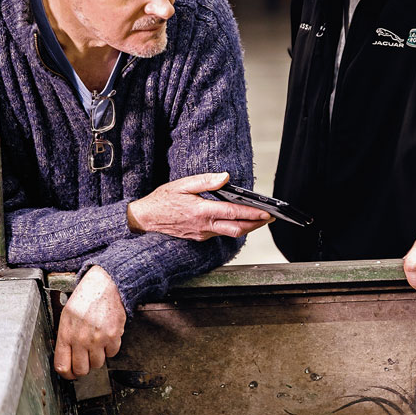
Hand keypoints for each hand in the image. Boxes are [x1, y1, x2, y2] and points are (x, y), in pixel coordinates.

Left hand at [54, 265, 126, 379]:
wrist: (104, 286)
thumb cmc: (85, 300)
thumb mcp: (66, 317)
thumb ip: (65, 338)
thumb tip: (66, 359)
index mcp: (66, 335)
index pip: (62, 367)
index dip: (67, 374)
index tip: (70, 374)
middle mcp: (81, 340)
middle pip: (82, 370)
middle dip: (83, 368)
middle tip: (85, 361)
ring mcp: (98, 339)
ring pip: (98, 364)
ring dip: (97, 358)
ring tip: (96, 345)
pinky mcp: (113, 336)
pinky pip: (112, 354)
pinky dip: (110, 349)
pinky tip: (106, 337)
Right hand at [127, 172, 272, 240]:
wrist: (145, 219)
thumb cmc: (162, 200)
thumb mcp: (182, 184)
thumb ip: (205, 181)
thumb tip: (225, 177)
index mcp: (201, 211)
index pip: (233, 213)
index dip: (252, 214)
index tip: (266, 213)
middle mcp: (204, 226)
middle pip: (237, 229)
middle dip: (256, 224)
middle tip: (269, 219)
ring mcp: (202, 234)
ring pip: (230, 233)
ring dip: (246, 227)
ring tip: (259, 220)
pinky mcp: (200, 237)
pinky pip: (220, 234)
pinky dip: (233, 228)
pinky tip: (238, 221)